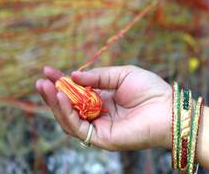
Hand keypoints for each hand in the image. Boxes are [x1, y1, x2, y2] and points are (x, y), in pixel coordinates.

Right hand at [35, 65, 171, 150]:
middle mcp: (98, 114)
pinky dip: (66, 113)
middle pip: (68, 107)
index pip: (75, 92)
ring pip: (68, 119)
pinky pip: (78, 127)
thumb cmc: (149, 90)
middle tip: (40, 81)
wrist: (168, 108)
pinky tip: (61, 97)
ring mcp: (98, 127)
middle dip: (53, 94)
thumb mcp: (120, 75)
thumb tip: (73, 75)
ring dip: (55, 103)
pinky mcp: (101, 139)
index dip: (61, 81)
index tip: (47, 70)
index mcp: (102, 99)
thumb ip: (97, 76)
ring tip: (46, 87)